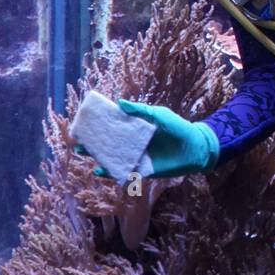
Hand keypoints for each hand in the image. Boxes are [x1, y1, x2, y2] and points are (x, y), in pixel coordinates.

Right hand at [77, 100, 219, 178]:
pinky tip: (101, 170)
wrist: (195, 148)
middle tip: (78, 143)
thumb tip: (119, 102)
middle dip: (93, 144)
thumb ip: (140, 110)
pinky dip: (112, 172)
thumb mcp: (159, 115)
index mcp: (135, 128)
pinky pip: (124, 171)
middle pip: (109, 143)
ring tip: (87, 156)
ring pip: (113, 158)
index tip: (83, 125)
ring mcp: (136, 156)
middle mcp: (133, 142)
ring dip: (99, 158)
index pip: (113, 126)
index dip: (98, 126)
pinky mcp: (142, 170)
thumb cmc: (178, 127)